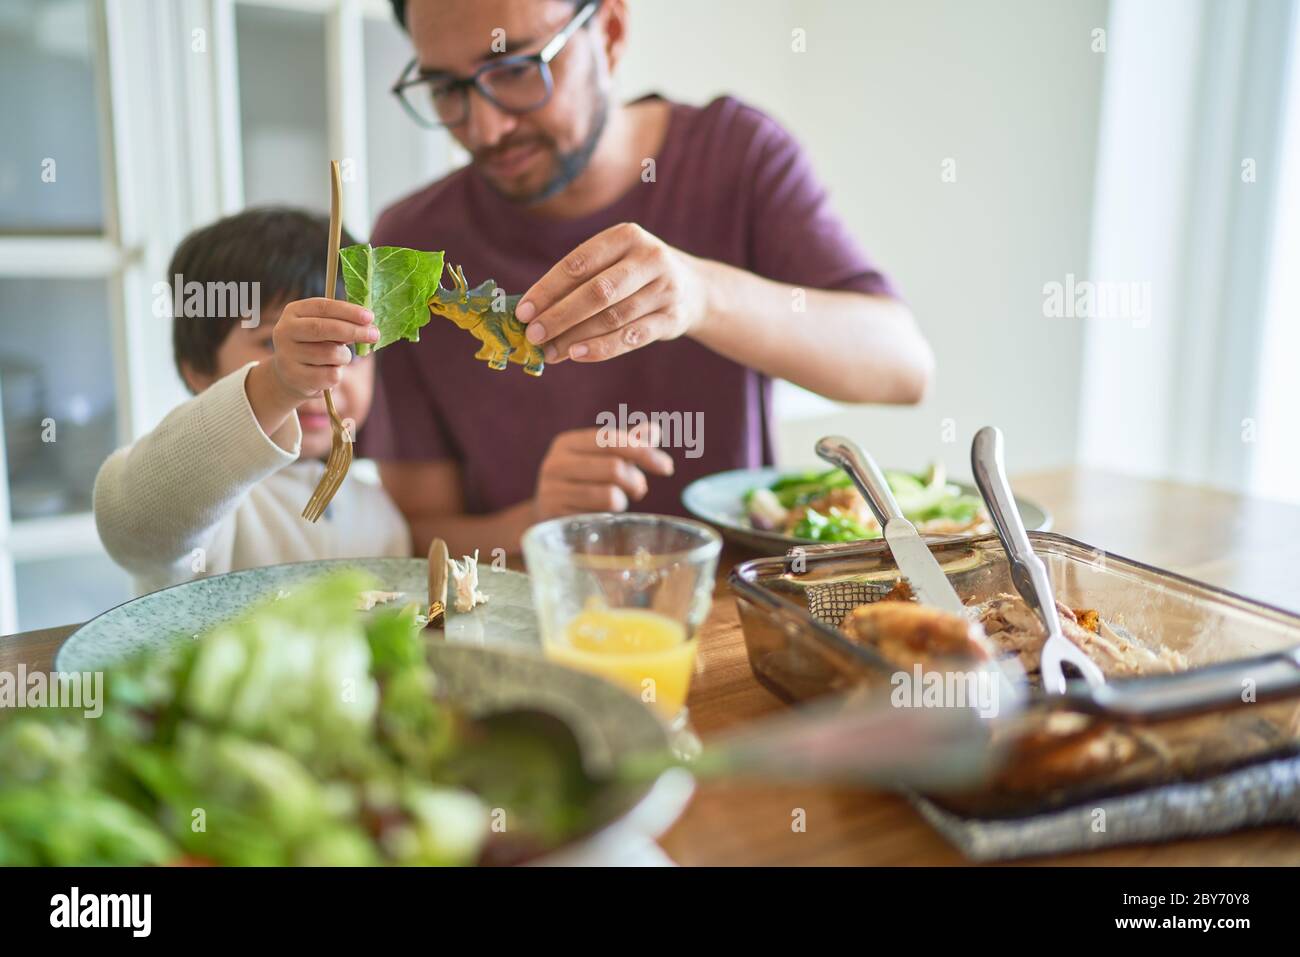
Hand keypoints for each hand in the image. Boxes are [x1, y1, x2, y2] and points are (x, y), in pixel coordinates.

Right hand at [270, 298, 376, 398]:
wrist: (290, 377)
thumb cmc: (314, 346)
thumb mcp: (323, 329)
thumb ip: (340, 323)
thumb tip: (369, 325)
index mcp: (293, 312)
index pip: (322, 306)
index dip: (348, 311)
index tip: (370, 316)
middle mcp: (285, 331)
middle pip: (324, 328)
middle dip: (353, 331)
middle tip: (375, 334)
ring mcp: (287, 355)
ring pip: (331, 353)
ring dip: (345, 356)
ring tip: (339, 358)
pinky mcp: (295, 378)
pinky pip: (331, 375)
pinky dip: (338, 374)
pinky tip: (327, 372)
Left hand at [516, 223, 709, 362]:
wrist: (694, 288)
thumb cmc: (635, 275)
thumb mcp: (613, 262)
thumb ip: (578, 280)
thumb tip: (531, 312)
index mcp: (626, 236)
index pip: (578, 263)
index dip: (547, 289)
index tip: (523, 312)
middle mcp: (649, 258)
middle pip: (596, 292)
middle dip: (559, 316)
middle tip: (533, 336)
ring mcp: (664, 289)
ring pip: (612, 318)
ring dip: (575, 337)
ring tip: (550, 352)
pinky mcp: (673, 318)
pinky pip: (632, 337)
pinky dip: (602, 348)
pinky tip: (577, 354)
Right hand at [534, 425, 674, 519]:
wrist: (545, 515)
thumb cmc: (581, 483)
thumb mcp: (601, 460)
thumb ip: (626, 445)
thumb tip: (653, 430)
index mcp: (567, 443)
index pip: (611, 439)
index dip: (643, 452)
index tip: (667, 468)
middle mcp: (555, 463)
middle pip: (614, 467)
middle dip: (635, 482)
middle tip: (638, 490)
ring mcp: (551, 492)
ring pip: (609, 495)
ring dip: (623, 501)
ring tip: (618, 502)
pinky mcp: (556, 518)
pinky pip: (598, 517)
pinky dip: (609, 517)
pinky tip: (602, 515)